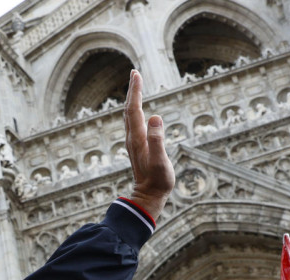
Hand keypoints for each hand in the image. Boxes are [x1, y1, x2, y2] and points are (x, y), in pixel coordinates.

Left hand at [123, 69, 174, 220]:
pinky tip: (137, 109)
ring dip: (131, 99)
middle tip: (135, 73)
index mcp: (138, 138)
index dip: (135, 91)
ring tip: (135, 85)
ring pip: (129, 115)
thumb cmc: (158, 181)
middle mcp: (132, 138)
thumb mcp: (161, 161)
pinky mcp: (137, 147)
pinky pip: (133, 123)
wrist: (148, 196)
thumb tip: (155, 117)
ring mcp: (133, 142)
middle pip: (129, 109)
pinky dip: (134, 110)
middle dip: (132, 90)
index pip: (134, 109)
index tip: (136, 74)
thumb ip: (157, 140)